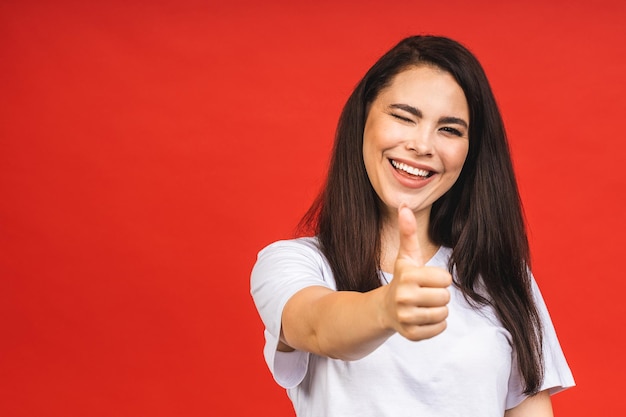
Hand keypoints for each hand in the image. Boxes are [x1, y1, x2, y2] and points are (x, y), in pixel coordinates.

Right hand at [383, 205, 451, 340]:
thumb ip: (408, 232)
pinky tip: (422, 317)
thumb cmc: (403, 279)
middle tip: (424, 294)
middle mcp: (404, 297)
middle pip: (445, 297)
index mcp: (407, 276)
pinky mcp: (411, 334)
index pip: (444, 279)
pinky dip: (435, 325)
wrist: (385, 308)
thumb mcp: (406, 256)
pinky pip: (439, 329)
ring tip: (423, 306)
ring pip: (443, 314)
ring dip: (438, 310)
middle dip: (439, 295)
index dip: (439, 279)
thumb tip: (404, 206)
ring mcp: (406, 317)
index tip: (426, 280)